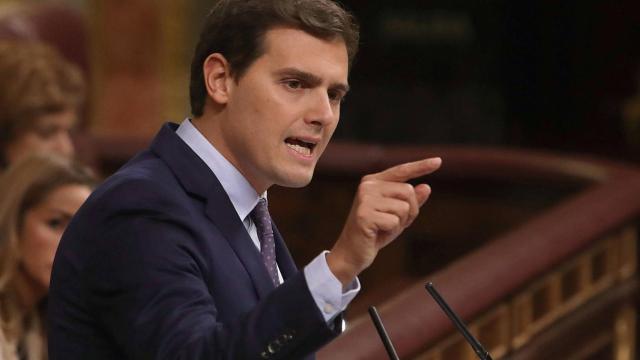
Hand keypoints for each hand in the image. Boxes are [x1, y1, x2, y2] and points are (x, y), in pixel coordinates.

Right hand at [326, 157, 441, 286]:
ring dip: (400, 223)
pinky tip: (377, 233)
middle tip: (395, 223)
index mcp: (373, 181)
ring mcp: (365, 199)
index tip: (438, 161)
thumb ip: (411, 201)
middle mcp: (368, 186)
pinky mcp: (364, 215)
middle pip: (408, 191)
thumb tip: (426, 187)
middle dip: (411, 211)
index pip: (401, 171)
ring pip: (404, 207)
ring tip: (384, 228)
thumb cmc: (376, 232)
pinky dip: (391, 231)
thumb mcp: (398, 215)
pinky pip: (395, 221)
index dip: (420, 166)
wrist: (352, 252)